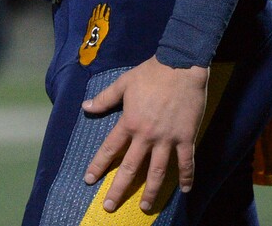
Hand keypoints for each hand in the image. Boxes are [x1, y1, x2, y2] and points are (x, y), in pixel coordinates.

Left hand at [82, 56, 208, 213]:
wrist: (181, 65)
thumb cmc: (151, 72)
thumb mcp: (124, 82)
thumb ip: (105, 98)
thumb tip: (85, 107)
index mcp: (129, 122)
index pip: (110, 149)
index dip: (99, 165)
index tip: (89, 180)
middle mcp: (146, 135)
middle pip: (131, 167)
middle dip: (119, 188)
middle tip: (109, 206)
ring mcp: (167, 139)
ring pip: (157, 171)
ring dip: (150, 191)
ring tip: (144, 207)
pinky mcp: (186, 137)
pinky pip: (186, 162)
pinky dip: (186, 177)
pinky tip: (184, 191)